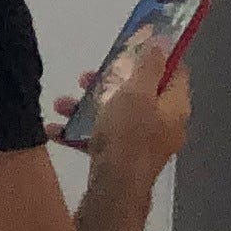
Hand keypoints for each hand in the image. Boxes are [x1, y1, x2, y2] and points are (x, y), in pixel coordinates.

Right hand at [62, 54, 193, 186]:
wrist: (114, 189)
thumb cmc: (128, 137)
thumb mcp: (136, 94)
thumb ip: (147, 67)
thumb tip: (161, 41)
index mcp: (174, 107)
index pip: (175, 72)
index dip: (156, 56)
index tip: (132, 46)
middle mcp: (163, 125)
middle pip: (140, 94)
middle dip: (109, 83)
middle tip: (86, 77)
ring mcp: (143, 144)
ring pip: (116, 115)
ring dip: (88, 106)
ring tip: (61, 104)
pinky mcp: (122, 159)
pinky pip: (102, 138)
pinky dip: (81, 132)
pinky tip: (55, 129)